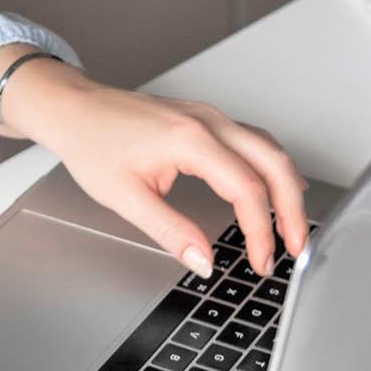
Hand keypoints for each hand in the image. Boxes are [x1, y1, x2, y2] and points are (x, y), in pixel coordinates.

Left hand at [0, 60, 308, 276]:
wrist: (74, 109)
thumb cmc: (92, 143)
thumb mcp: (125, 198)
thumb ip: (170, 232)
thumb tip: (203, 261)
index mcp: (190, 141)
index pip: (246, 190)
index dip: (260, 231)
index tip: (260, 261)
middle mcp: (209, 122)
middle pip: (274, 164)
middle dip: (292, 210)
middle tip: (295, 248)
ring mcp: (210, 116)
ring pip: (270, 149)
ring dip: (287, 188)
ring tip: (291, 228)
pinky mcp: (206, 119)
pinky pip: (254, 141)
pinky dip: (272, 168)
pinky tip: (275, 188)